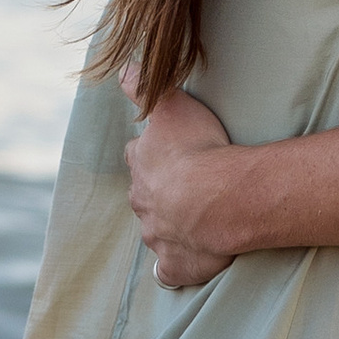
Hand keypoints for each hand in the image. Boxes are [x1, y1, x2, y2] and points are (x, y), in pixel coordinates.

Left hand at [124, 88, 235, 288]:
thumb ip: (143, 85)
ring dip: (170, 226)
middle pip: (144, 196)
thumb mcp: (169, 104)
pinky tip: (184, 263)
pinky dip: (175, 268)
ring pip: (156, 231)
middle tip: (185, 187)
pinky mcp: (175, 264)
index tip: (166, 152)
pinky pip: (170, 270)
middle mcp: (143, 202)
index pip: (138, 156)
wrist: (218, 198)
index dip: (150, 154)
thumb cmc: (196, 148)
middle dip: (159, 192)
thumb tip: (121, 68)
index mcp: (141, 166)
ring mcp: (157, 236)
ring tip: (195, 221)